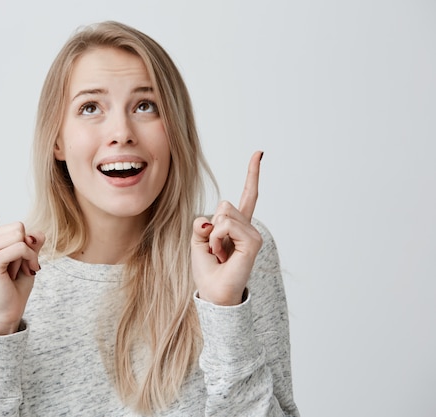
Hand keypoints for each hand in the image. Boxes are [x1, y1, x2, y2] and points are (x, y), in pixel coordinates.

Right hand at [0, 158, 44, 334]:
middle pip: (18, 224)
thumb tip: (34, 233)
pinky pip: (21, 248)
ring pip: (20, 235)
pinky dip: (29, 261)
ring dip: (28, 255)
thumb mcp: (29, 257)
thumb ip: (31, 241)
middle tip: (20, 266)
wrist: (7, 312)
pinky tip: (22, 273)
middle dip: (27, 245)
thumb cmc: (16, 285)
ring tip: (19, 270)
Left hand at [191, 151, 263, 305]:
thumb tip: (210, 219)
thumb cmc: (206, 270)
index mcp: (237, 225)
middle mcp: (248, 228)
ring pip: (224, 212)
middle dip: (211, 224)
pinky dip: (217, 239)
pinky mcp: (253, 242)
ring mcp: (253, 234)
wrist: (213, 294)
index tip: (259, 153)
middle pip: (225, 204)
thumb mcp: (197, 241)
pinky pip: (226, 225)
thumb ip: (201, 224)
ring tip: (219, 253)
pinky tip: (223, 254)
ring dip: (213, 235)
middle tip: (215, 249)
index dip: (252, 174)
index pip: (248, 195)